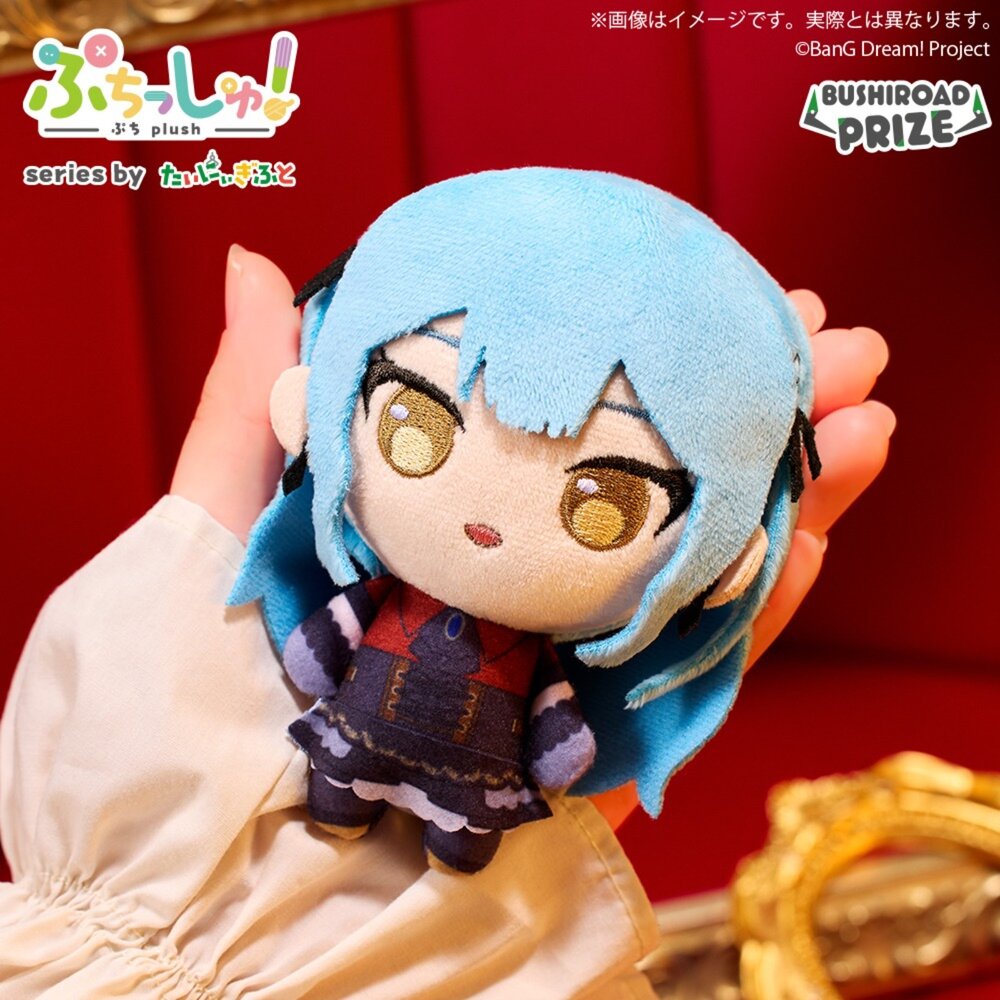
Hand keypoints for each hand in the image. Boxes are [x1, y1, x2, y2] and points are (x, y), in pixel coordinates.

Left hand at [171, 253, 894, 830]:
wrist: (225, 868)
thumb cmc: (197, 689)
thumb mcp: (219, 523)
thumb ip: (250, 400)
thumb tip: (251, 261)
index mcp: (452, 522)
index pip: (568, 427)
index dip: (643, 356)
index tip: (701, 280)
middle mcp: (523, 582)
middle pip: (656, 489)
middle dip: (749, 408)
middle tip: (826, 334)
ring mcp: (570, 662)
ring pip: (702, 565)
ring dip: (792, 489)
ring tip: (862, 410)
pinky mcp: (600, 747)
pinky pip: (696, 670)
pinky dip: (764, 601)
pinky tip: (815, 529)